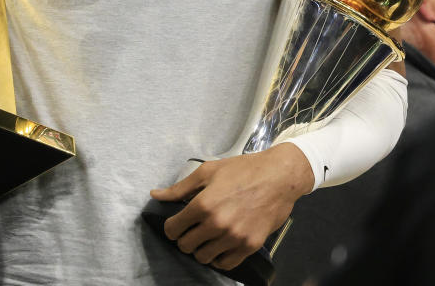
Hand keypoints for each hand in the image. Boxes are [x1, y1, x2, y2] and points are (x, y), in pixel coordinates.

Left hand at [150, 143, 313, 270]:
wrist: (278, 177)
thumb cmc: (243, 170)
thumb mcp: (207, 171)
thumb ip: (180, 187)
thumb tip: (156, 195)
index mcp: (203, 205)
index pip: (173, 229)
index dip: (171, 227)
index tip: (177, 223)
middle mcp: (217, 224)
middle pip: (186, 246)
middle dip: (185, 238)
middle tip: (192, 228)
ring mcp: (234, 238)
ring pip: (203, 257)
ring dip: (201, 248)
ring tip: (207, 235)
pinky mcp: (249, 246)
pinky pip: (225, 264)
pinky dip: (219, 257)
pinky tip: (220, 244)